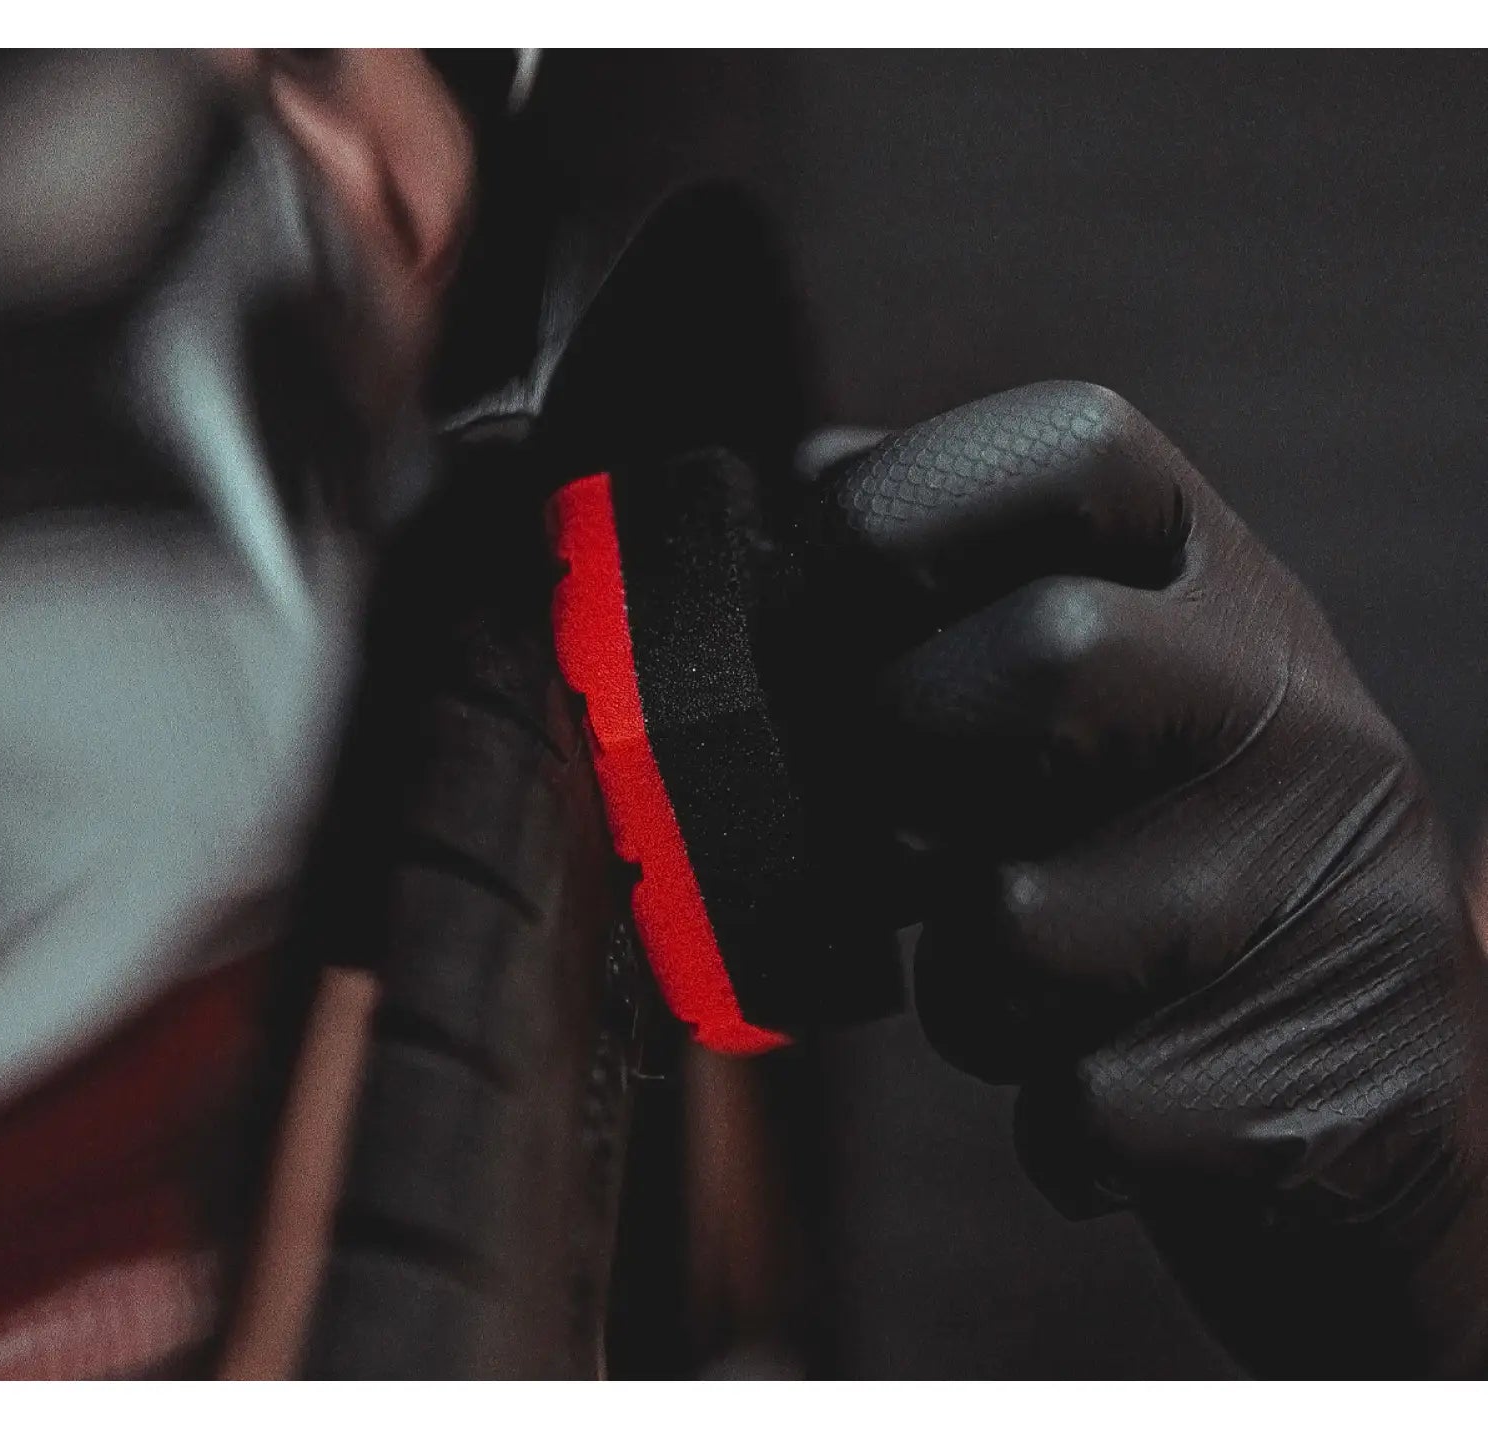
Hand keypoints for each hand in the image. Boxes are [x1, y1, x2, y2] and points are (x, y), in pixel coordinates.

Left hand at [817, 380, 1487, 1374]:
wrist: (1352, 1096)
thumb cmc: (1161, 869)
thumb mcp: (1103, 693)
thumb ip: (958, 588)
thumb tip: (807, 475)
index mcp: (1223, 592)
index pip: (1072, 451)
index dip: (900, 511)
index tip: (824, 608)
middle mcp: (1298, 712)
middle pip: (1047, 661)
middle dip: (907, 756)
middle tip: (901, 832)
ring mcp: (1333, 897)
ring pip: (1018, 917)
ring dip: (968, 980)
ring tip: (1037, 989)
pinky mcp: (1320, 1083)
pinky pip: (1075, 1099)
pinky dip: (1047, 1114)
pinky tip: (1117, 1082)